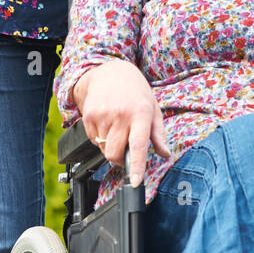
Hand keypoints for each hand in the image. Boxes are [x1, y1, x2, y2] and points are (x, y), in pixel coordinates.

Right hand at [74, 59, 170, 185]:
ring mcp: (102, 115)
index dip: (136, 165)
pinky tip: (106, 123)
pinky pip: (94, 140)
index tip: (135, 181)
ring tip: (116, 128)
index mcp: (140, 114)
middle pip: (115, 153)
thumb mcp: (153, 108)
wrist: (109, 71)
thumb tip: (165, 154)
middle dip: (120, 159)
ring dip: (110, 146)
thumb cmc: (135, 91)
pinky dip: (100, 138)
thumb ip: (158, 134)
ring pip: (104, 149)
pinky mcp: (88, 116)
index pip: (138, 145)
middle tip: (125, 148)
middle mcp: (120, 115)